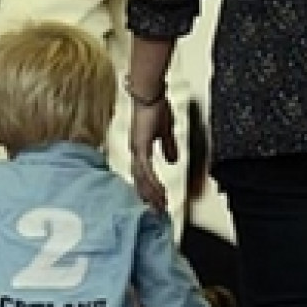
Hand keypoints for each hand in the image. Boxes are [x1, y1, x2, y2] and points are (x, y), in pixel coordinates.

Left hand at [129, 97, 177, 211]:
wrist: (150, 94)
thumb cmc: (156, 108)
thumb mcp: (166, 132)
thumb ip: (168, 147)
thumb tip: (172, 161)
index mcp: (139, 149)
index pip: (142, 174)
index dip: (148, 188)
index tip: (156, 201)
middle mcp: (135, 152)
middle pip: (140, 181)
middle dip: (149, 197)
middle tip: (158, 212)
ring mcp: (136, 150)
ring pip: (142, 179)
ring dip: (152, 194)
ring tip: (160, 207)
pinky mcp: (140, 147)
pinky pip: (146, 170)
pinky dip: (152, 183)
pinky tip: (159, 193)